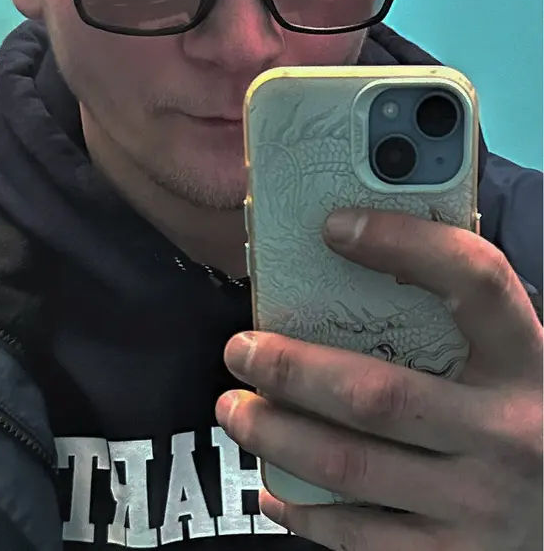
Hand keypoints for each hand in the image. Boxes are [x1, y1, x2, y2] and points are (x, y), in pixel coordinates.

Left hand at [216, 208, 542, 550]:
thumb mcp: (512, 362)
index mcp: (527, 362)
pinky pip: (361, 540)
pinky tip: (273, 488)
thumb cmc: (529, 419)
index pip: (474, 282)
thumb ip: (455, 322)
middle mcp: (510, 433)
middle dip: (291, 370)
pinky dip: (304, 513)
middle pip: (377, 393)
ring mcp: (484, 504)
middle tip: (241, 350)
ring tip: (235, 410)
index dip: (402, 245)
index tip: (334, 228)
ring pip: (351, 467)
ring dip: (275, 437)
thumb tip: (353, 270)